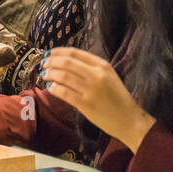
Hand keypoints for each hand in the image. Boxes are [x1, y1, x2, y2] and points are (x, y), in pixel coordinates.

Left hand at [40, 48, 155, 150]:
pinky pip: (63, 92)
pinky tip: (51, 88)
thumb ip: (91, 68)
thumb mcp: (108, 76)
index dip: (58, 52)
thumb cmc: (117, 98)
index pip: (75, 53)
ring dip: (50, 74)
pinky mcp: (86, 104)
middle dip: (51, 61)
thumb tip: (65, 62)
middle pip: (66, 62)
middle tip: (44, 64)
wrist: (128, 119)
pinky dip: (54, 88)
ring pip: (62, 76)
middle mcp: (96, 75)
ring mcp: (91, 89)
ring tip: (45, 75)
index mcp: (102, 65)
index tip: (49, 53)